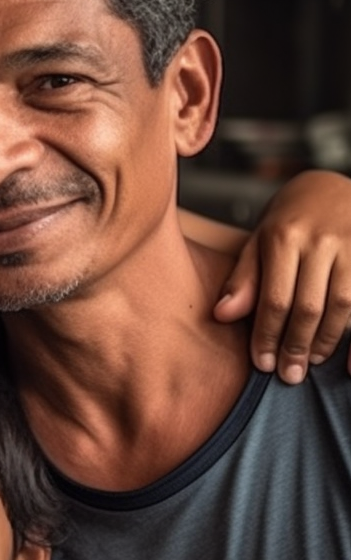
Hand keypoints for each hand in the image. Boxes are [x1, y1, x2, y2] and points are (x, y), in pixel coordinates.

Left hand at [213, 169, 350, 382]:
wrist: (335, 184)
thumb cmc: (291, 219)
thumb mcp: (260, 241)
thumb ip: (243, 279)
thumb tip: (221, 315)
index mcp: (285, 237)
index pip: (274, 299)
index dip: (267, 335)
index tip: (261, 364)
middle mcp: (322, 241)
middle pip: (309, 307)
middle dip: (296, 346)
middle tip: (289, 374)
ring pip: (343, 306)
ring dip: (327, 340)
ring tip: (312, 361)